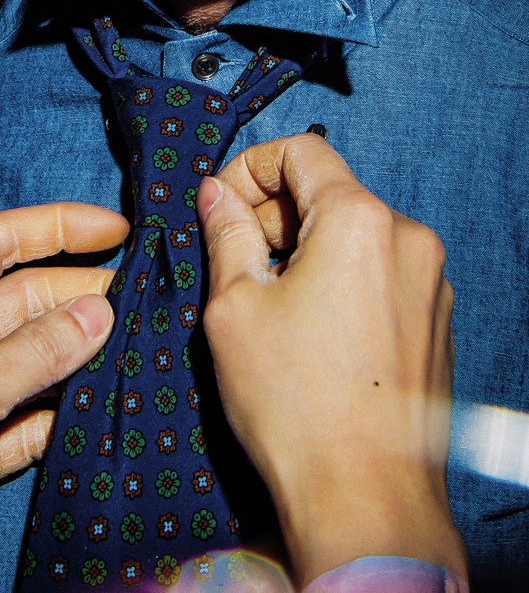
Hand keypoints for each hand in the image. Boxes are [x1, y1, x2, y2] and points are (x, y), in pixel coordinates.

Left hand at [0, 202, 128, 592]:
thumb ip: (33, 354)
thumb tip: (99, 313)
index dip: (56, 228)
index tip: (115, 229)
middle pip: (27, 298)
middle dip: (82, 293)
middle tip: (142, 300)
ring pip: (36, 358)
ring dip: (82, 352)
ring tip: (137, 346)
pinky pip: (34, 415)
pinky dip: (67, 409)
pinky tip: (103, 403)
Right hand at [197, 134, 468, 588]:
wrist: (366, 499)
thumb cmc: (296, 404)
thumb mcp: (235, 307)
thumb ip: (226, 233)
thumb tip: (216, 194)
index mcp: (360, 221)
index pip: (303, 151)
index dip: (250, 168)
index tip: (221, 204)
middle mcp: (408, 239)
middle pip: (330, 191)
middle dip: (274, 213)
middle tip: (234, 259)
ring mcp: (429, 281)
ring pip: (354, 233)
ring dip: (305, 248)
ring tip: (269, 302)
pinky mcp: (434, 318)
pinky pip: (379, 270)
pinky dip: (339, 278)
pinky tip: (310, 329)